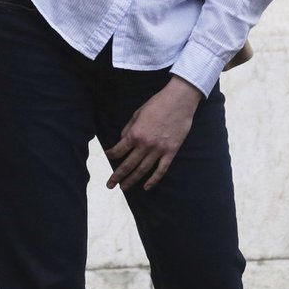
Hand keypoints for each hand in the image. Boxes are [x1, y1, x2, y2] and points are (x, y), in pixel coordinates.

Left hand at [105, 76, 201, 191]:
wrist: (179, 100)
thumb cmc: (158, 103)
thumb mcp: (138, 113)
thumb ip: (129, 128)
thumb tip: (122, 140)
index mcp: (135, 134)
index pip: (119, 150)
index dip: (111, 154)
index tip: (108, 156)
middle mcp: (145, 144)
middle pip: (128, 164)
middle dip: (117, 176)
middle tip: (110, 185)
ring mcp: (159, 150)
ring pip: (142, 170)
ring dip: (132, 180)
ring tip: (123, 188)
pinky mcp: (171, 151)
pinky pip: (161, 169)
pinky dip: (153, 180)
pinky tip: (146, 187)